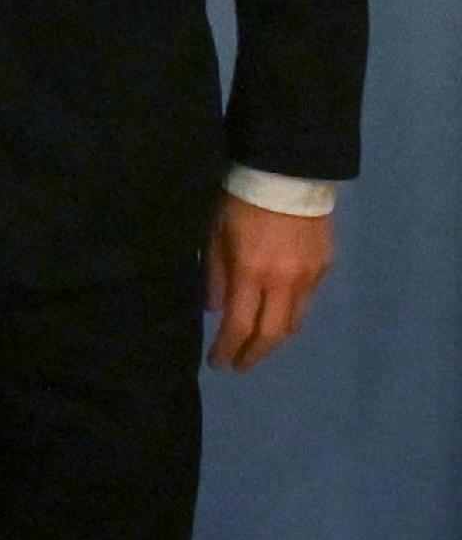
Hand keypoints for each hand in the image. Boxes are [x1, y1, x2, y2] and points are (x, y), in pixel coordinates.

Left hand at [207, 194, 333, 370]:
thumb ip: (215, 275)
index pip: (239, 325)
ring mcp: (309, 277)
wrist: (288, 174)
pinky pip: (307, 300)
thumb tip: (215, 311)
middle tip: (240, 365)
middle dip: (255, 354)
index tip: (218, 364)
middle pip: (273, 334)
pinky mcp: (325, 267)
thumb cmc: (239, 201)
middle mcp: (284, 282)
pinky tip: (278, 315)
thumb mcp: (215, 234)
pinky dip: (290, 314)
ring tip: (258, 346)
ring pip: (294, 321)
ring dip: (275, 339)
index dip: (228, 349)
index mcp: (251, 273)